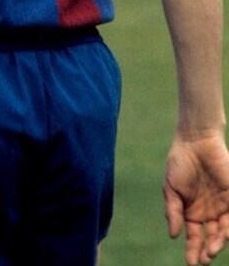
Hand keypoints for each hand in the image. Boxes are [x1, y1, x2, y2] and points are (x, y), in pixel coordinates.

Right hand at [164, 131, 228, 264]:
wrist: (195, 141)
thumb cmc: (180, 162)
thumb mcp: (171, 188)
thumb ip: (172, 211)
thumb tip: (173, 235)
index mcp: (191, 212)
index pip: (194, 237)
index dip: (192, 250)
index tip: (191, 263)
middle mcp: (208, 213)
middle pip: (210, 238)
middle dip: (207, 251)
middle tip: (204, 260)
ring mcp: (221, 206)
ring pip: (222, 231)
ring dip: (218, 243)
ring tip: (212, 251)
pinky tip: (224, 235)